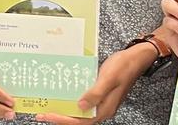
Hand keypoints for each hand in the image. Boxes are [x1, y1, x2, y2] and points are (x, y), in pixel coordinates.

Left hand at [34, 41, 156, 122]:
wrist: (135, 58)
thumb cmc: (123, 67)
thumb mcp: (108, 79)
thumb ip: (95, 93)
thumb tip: (80, 106)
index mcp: (105, 109)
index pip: (81, 121)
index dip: (64, 120)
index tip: (48, 115)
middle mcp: (102, 108)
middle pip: (79, 118)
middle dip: (60, 117)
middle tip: (42, 113)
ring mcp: (101, 101)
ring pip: (80, 110)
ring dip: (65, 109)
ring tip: (48, 105)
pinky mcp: (99, 93)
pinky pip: (83, 100)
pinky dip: (71, 99)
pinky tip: (61, 93)